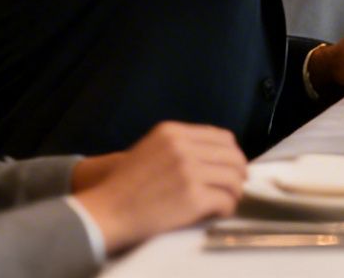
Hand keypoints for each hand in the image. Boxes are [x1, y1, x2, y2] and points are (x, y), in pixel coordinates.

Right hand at [68, 122, 245, 253]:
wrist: (105, 211)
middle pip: (232, 156)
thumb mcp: (151, 149)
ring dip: (234, 191)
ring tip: (227, 200)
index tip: (232, 166)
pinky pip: (225, 200)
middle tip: (235, 186)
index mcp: (173, 132)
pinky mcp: (193, 196)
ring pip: (233, 178)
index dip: (232, 153)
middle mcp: (183, 147)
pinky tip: (218, 212)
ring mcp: (189, 171)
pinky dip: (226, 208)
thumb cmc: (125, 186)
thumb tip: (217, 155)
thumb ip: (181, 146)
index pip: (222, 137)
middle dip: (238, 172)